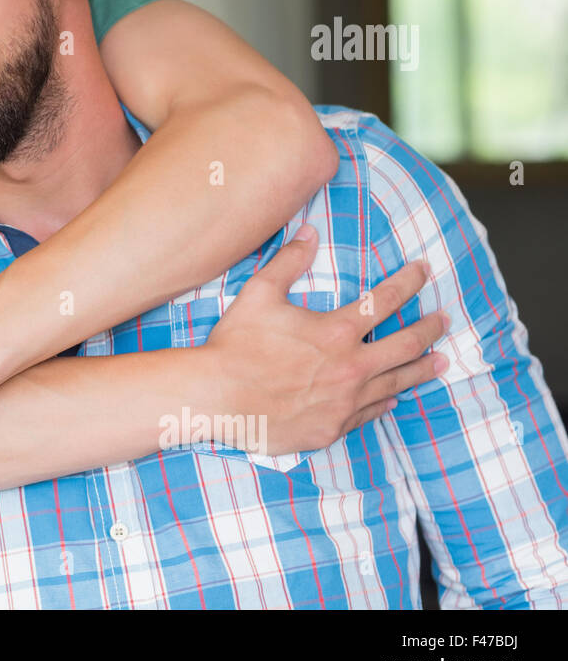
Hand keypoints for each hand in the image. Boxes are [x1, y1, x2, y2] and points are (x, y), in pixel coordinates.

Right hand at [204, 223, 447, 454]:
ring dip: (422, 369)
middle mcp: (350, 367)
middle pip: (406, 345)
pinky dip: (386, 401)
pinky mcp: (330, 428)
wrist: (215, 398)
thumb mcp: (258, 294)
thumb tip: (308, 232)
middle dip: (430, 328)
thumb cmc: (234, 345)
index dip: (408, 281)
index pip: (385, 300)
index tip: (424, 270)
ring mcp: (344, 402)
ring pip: (396, 382)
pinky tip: (394, 397)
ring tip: (441, 362)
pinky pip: (369, 413)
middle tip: (444, 320)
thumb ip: (288, 261)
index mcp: (336, 331)